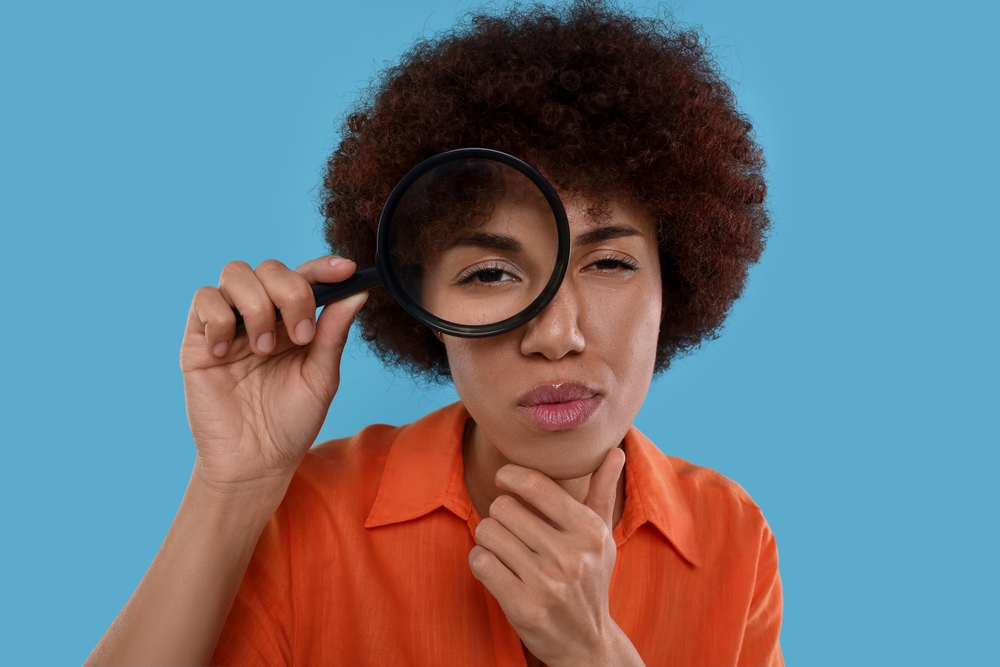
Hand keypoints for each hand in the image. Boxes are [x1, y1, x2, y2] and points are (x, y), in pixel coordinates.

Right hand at [179, 255, 366, 493]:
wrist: (255, 461)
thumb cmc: (291, 422)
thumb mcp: (321, 378)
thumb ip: (333, 334)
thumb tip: (358, 292)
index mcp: (295, 320)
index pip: (307, 277)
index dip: (324, 267)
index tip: (347, 270)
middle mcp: (263, 314)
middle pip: (271, 268)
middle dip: (291, 293)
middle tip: (300, 336)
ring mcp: (229, 324)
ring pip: (236, 274)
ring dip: (256, 306)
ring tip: (263, 349)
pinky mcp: (198, 338)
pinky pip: (203, 300)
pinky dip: (219, 319)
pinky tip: (227, 353)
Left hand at [469, 447, 642, 666]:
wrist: (587, 644)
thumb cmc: (590, 580)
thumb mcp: (602, 537)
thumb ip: (603, 492)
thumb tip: (615, 451)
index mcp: (590, 531)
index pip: (536, 484)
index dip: (511, 475)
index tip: (503, 478)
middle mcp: (571, 556)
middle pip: (504, 507)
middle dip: (499, 514)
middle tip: (509, 527)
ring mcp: (547, 583)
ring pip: (488, 533)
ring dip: (488, 538)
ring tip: (503, 548)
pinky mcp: (524, 607)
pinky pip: (481, 563)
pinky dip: (481, 561)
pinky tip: (495, 567)